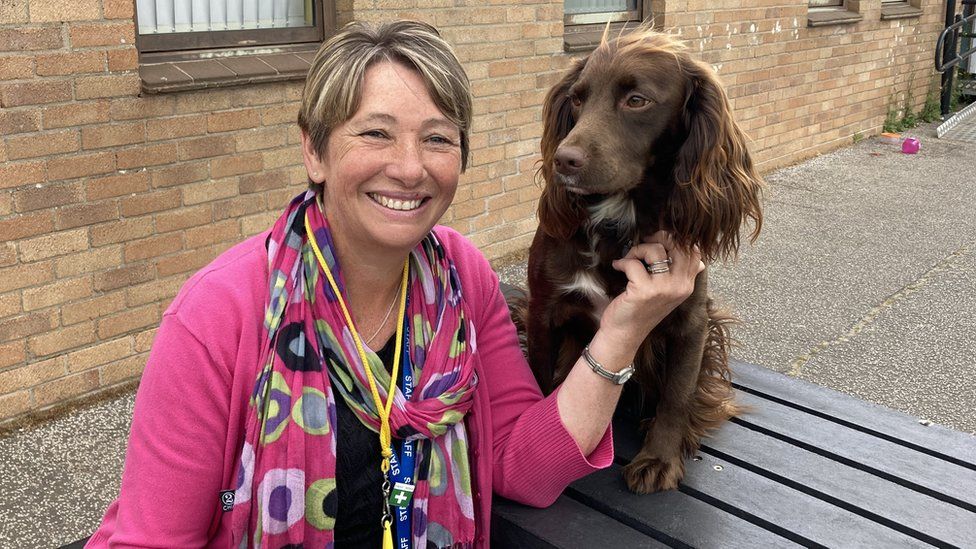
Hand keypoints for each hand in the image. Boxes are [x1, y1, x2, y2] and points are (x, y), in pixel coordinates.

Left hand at [600, 231, 704, 348]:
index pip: (694, 251)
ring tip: (629, 258)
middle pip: (678, 245)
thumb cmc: (642, 310)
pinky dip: (623, 262)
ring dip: (637, 250)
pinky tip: (618, 267)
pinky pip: (634, 263)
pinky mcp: (645, 291)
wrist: (624, 334)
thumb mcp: (668, 293)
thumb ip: (682, 276)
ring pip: (655, 250)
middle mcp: (680, 286)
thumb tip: (700, 261)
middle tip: (644, 244)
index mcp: (687, 285)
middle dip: (658, 238)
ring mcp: (664, 289)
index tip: (658, 241)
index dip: (675, 239)